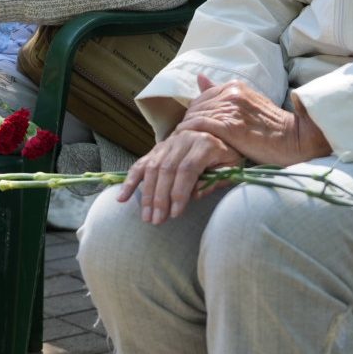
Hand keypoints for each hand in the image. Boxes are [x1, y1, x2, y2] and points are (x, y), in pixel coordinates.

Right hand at [115, 128, 241, 224]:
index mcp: (204, 143)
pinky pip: (140, 164)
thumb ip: (215, 180)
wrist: (217, 133)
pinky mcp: (156, 149)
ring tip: (147, 217)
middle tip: (157, 220)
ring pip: (152, 168)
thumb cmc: (226, 155)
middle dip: (161, 198)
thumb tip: (193, 195)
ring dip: (147, 194)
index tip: (176, 214)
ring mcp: (167, 143)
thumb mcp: (230, 167)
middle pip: (167, 169)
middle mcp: (183, 139)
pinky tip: (122, 198)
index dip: (180, 191)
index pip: (188, 169)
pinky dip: (130, 181)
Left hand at [174, 76, 331, 167]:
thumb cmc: (274, 129)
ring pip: (195, 117)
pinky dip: (189, 137)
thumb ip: (223, 95)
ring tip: (179, 147)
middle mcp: (231, 93)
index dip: (193, 115)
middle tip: (178, 142)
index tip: (188, 131)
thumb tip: (199, 78)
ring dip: (184, 133)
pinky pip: (200, 128)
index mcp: (235, 86)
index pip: (201, 98)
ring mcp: (230, 108)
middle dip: (186, 125)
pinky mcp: (230, 126)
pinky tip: (186, 147)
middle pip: (195, 107)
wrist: (297, 140)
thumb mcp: (248, 105)